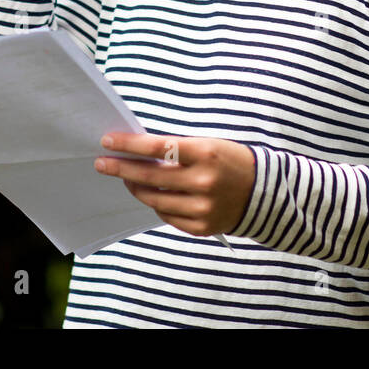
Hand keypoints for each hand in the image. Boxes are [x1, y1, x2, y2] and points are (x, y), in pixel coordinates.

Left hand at [94, 133, 255, 237]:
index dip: (129, 145)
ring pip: (155, 200)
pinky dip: (157, 204)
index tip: (108, 141)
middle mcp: (203, 182)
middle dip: (121, 169)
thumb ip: (176, 150)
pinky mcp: (202, 227)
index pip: (158, 147)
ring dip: (136, 187)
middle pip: (150, 177)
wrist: (266, 192)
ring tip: (127, 179)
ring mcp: (202, 208)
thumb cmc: (230, 160)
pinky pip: (167, 216)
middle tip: (102, 163)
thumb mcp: (208, 145)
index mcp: (205, 154)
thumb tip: (137, 152)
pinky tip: (152, 195)